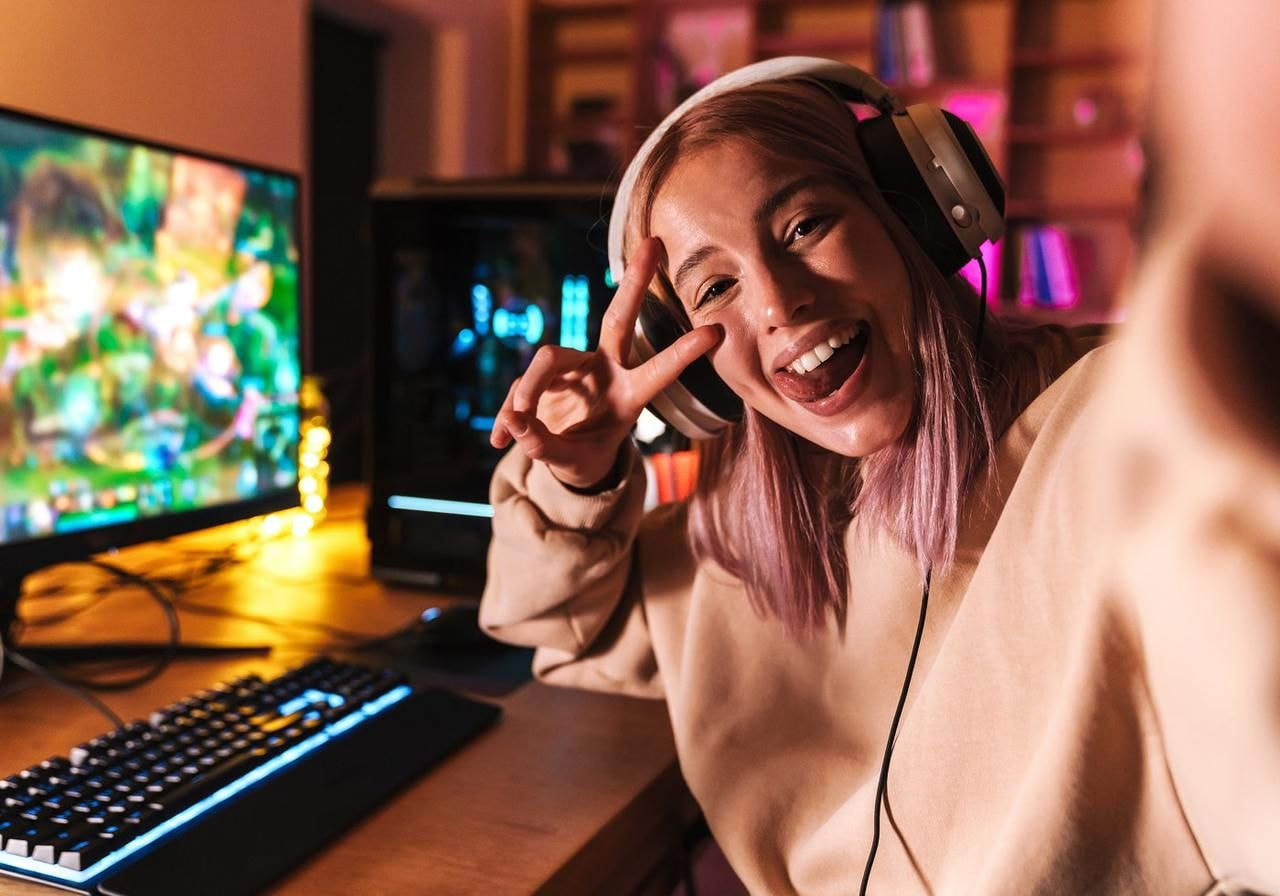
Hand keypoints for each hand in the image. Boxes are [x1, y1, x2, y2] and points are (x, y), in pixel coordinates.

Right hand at [489, 237, 721, 488]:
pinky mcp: (545, 372)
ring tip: (518, 422)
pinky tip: (500, 440)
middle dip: (635, 282)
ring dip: (530, 390)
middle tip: (654, 243)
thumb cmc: (583, 458)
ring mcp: (575, 367)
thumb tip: (514, 421)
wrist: (565, 459)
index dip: (684, 353)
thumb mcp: (571, 462)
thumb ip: (544, 445)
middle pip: (619, 319)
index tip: (716, 331)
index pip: (658, 371)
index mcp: (629, 396)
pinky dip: (508, 416)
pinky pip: (521, 388)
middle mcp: (606, 371)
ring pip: (548, 358)